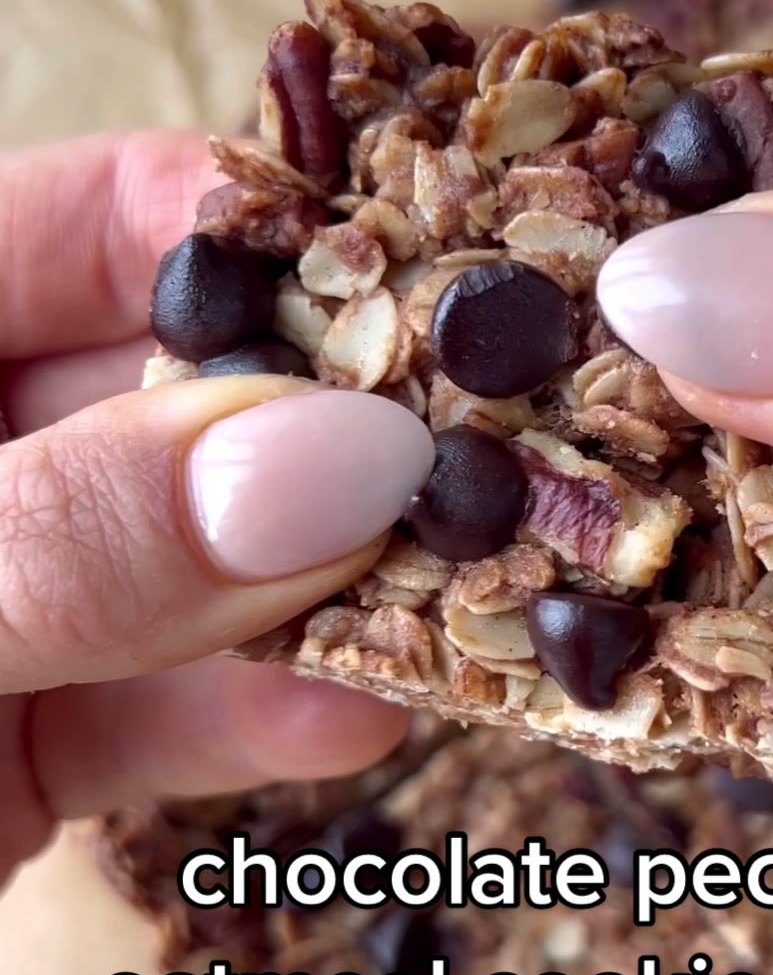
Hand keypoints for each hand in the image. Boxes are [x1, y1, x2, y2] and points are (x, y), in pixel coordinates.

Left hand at [0, 133, 433, 881]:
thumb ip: (78, 532)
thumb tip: (341, 458)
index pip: (97, 222)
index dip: (269, 227)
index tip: (451, 264)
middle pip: (179, 397)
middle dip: (339, 426)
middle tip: (519, 439)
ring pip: (192, 567)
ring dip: (330, 586)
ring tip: (486, 585)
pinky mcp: (11, 751)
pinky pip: (151, 715)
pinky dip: (250, 718)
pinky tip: (362, 713)